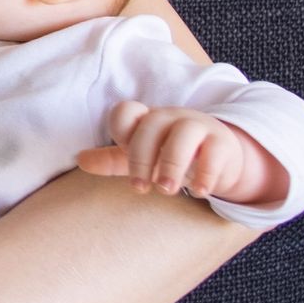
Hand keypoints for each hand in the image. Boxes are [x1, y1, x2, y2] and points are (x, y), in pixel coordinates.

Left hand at [77, 101, 279, 202]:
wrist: (218, 158)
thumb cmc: (170, 155)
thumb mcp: (140, 158)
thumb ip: (111, 159)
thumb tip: (80, 160)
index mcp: (146, 119)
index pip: (126, 111)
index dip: (120, 130)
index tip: (122, 153)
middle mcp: (171, 118)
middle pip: (152, 124)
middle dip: (142, 158)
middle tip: (142, 188)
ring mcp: (199, 126)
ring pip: (184, 132)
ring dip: (172, 163)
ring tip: (167, 190)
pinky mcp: (223, 143)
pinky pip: (215, 151)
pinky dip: (206, 173)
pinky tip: (199, 192)